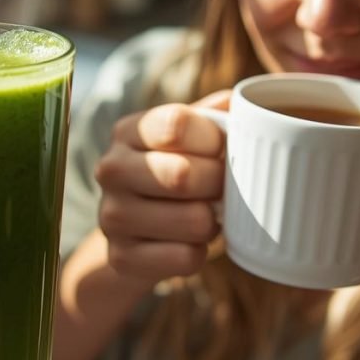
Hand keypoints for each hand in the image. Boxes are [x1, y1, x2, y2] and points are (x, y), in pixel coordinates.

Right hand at [94, 92, 228, 287]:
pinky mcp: (121, 257)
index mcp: (129, 130)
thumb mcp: (192, 137)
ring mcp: (111, 215)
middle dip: (219, 184)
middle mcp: (111, 169)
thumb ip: (218, 115)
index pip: (177, 124)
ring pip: (193, 220)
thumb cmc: (176, 172)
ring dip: (213, 222)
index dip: (213, 140)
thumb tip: (248, 102)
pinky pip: (185, 258)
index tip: (220, 150)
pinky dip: (200, 252)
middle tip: (222, 189)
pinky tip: (190, 242)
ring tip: (206, 215)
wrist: (137, 231)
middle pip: (183, 175)